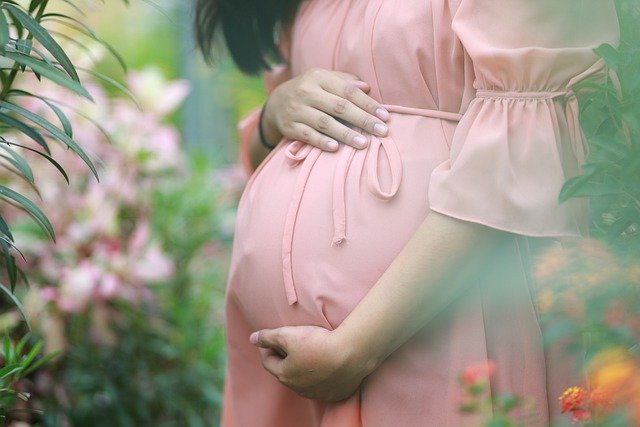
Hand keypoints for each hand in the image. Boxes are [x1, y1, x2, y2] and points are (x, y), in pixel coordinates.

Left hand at [250, 325, 375, 401]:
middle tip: (292, 343)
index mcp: (285, 375)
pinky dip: (322, 375)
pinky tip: (328, 363)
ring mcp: (318, 393)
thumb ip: (268, 337)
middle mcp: (299, 389)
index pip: (268, 362)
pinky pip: (324, 385)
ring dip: (304, 368)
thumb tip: (253, 338)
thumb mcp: (288, 335)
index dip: (268, 348)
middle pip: (286, 372)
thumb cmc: (318, 343)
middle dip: (285, 358)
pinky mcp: (335, 393)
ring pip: (305, 380)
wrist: (352, 354)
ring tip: (311, 352)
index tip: (272, 338)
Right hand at [263, 68, 389, 151]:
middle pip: (339, 107)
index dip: (368, 104)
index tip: (385, 116)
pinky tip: (336, 149)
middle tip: (382, 132)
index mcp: (319, 77)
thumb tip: (367, 87)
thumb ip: (345, 82)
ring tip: (363, 144)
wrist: (276, 103)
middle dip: (363, 120)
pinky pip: (308, 135)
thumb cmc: (310, 91)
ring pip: (325, 123)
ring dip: (346, 134)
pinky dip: (322, 142)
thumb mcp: (324, 80)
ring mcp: (297, 110)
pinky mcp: (290, 126)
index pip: (348, 91)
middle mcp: (306, 91)